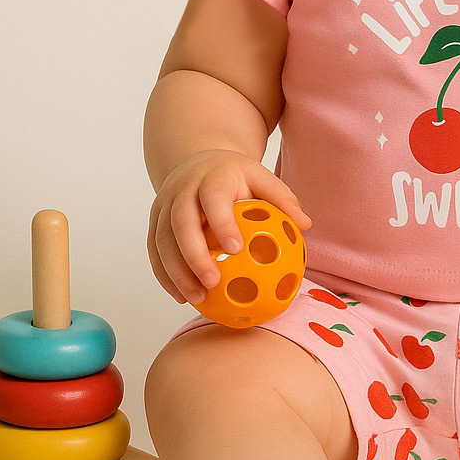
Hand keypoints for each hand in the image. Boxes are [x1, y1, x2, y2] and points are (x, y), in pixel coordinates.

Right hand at [147, 151, 312, 306]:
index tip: (236, 249)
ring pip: (162, 240)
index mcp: (211, 177)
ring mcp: (163, 205)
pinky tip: (181, 296)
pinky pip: (154, 251)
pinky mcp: (154, 220)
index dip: (222, 223)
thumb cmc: (236, 177)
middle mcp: (182, 189)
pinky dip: (165, 275)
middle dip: (194, 255)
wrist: (198, 161)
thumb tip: (306, 224)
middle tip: (213, 282)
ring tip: (196, 298)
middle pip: (181, 223)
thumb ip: (282, 199)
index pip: (213, 199)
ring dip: (176, 272)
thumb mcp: (261, 177)